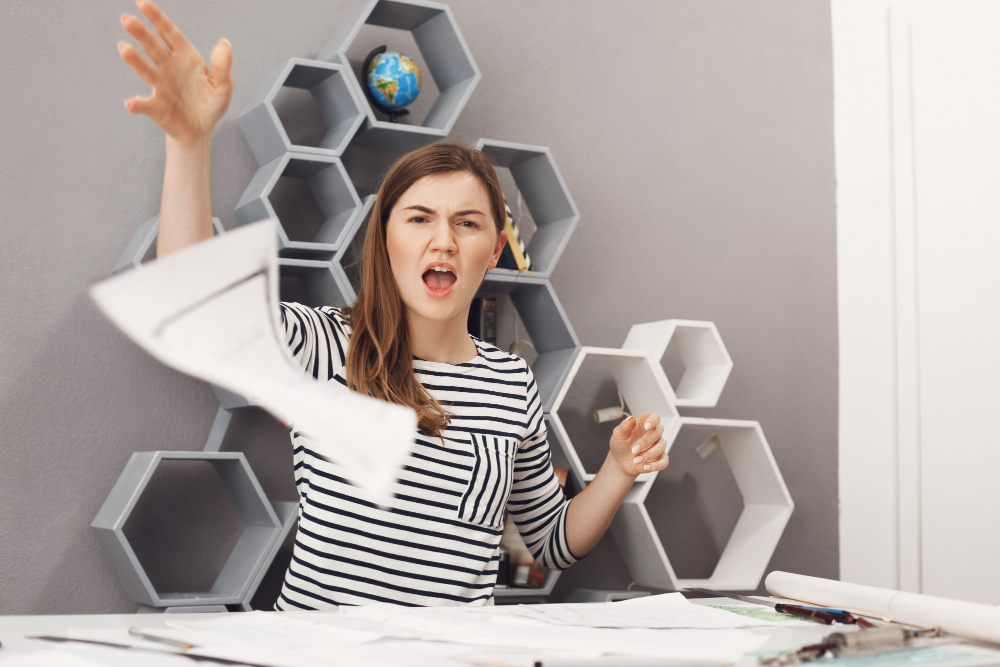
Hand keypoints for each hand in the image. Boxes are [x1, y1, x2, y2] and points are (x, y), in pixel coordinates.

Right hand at [118, 0, 232, 144]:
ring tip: (124, 48)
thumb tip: (224, 43)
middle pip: (152, 46)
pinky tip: (131, 103)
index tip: (142, 3)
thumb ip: (222, 66)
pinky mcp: (156, 107)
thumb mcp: (223, 86)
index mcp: (184, 56)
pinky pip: (145, 104)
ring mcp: (160, 85)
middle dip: (140, 32)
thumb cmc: (210, 103)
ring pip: (145, 69)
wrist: (201, 130)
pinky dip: (137, 104)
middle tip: (126, 19)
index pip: (169, 32)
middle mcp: (168, 67)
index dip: (157, 18)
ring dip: (134, 60)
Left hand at [608, 412, 668, 476]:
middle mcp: (653, 434)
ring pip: (661, 447)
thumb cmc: (620, 444)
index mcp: (643, 424)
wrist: (619, 461)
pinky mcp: (659, 459)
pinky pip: (664, 462)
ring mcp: (657, 446)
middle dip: (646, 442)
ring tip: (635, 460)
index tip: (646, 427)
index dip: (653, 420)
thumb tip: (631, 418)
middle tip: (633, 450)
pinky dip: (656, 465)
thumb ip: (624, 426)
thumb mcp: (618, 434)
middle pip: (658, 432)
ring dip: (648, 455)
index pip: (654, 417)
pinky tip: (645, 467)